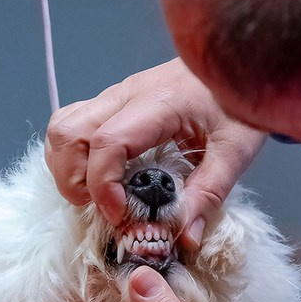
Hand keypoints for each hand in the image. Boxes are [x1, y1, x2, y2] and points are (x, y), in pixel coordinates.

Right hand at [45, 58, 264, 250]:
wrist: (237, 64)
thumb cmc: (238, 102)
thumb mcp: (235, 152)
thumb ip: (209, 194)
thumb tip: (183, 237)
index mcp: (157, 104)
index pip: (107, 143)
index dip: (103, 185)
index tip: (119, 215)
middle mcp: (126, 94)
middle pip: (68, 133)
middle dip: (74, 180)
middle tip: (103, 209)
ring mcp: (114, 95)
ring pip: (62, 126)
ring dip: (67, 167)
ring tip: (95, 195)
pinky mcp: (112, 101)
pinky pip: (71, 122)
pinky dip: (71, 154)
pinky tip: (96, 175)